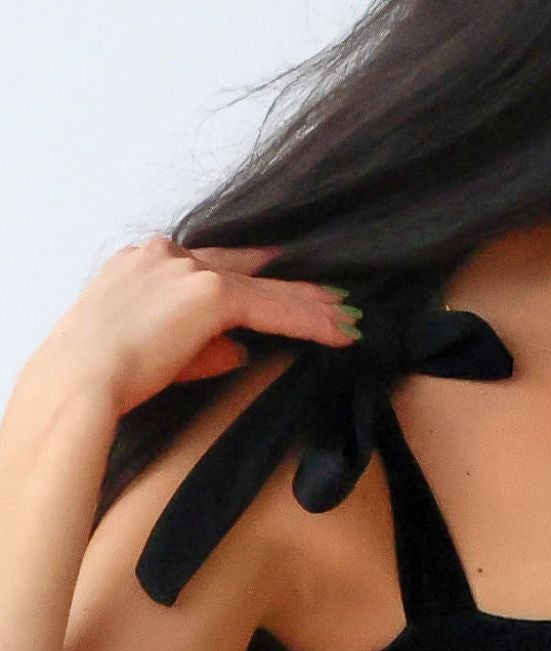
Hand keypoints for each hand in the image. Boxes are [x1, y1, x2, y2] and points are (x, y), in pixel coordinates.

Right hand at [37, 237, 358, 414]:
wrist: (83, 377)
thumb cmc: (107, 373)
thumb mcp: (158, 350)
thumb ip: (203, 345)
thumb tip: (239, 351)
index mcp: (146, 263)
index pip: (215, 265)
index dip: (258, 277)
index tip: (288, 281)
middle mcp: (167, 256)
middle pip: (247, 266)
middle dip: (294, 284)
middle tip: (337, 296)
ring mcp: (187, 271)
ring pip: (266, 286)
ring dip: (313, 305)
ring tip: (350, 318)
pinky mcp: (208, 294)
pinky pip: (271, 307)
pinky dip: (309, 321)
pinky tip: (340, 332)